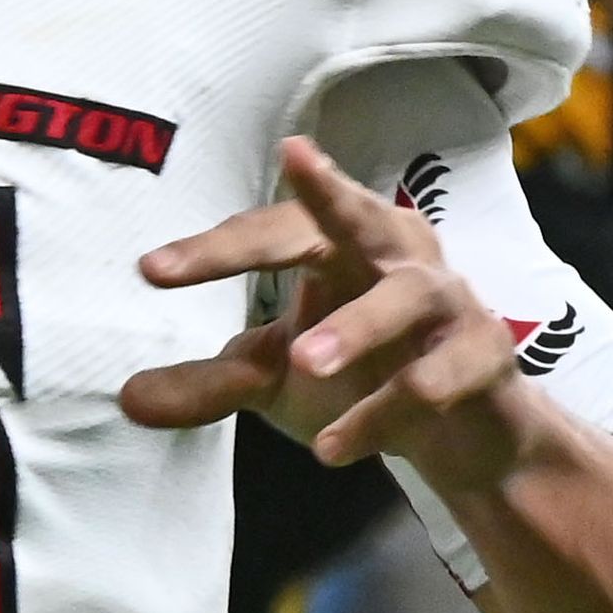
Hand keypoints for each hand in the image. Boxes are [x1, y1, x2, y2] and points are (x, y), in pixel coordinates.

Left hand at [124, 136, 526, 480]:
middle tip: (288, 166)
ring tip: (301, 361)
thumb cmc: (362, 376)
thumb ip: (210, 381)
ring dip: (355, 325)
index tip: (150, 271)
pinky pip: (434, 378)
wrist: (466, 440)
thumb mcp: (276, 379)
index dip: (214, 248)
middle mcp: (397, 252)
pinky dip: (383, 412)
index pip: (273, 230)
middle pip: (354, 213)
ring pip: (404, 295)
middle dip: (321, 193)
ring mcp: (449, 300)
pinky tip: (333, 446)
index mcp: (341, 241)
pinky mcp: (486, 355)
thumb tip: (127, 401)